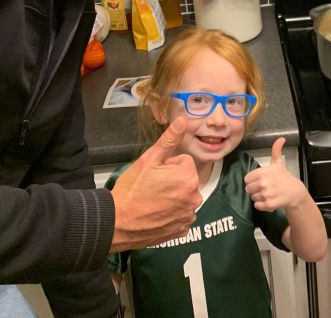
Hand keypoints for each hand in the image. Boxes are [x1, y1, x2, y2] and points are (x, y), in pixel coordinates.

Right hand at [110, 117, 200, 251]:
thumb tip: (183, 120)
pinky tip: (156, 214)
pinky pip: (181, 214)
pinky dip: (172, 213)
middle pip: (185, 179)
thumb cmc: (131, 189)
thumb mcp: (149, 159)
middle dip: (172, 180)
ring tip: (152, 201)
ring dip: (172, 197)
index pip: (183, 161)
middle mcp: (194, 197)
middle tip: (151, 187)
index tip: (154, 175)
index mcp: (189, 177)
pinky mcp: (181, 230)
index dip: (167, 166)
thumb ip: (169, 140)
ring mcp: (188, 215)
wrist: (116, 223)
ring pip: (183, 196)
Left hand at [244, 137, 307, 211]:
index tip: (259, 180)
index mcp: (263, 172)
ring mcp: (266, 194)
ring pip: (252, 197)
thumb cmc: (284, 177)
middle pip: (248, 189)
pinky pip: (257, 206)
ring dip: (258, 197)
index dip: (252, 180)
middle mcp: (263, 183)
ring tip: (267, 193)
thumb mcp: (278, 163)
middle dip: (254, 189)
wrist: (295, 192)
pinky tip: (268, 200)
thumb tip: (281, 138)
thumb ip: (276, 150)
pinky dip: (261, 205)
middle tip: (263, 187)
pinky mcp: (268, 205)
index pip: (247, 179)